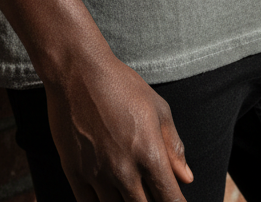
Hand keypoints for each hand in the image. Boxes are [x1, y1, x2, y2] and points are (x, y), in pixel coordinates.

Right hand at [45, 49, 193, 200]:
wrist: (78, 72)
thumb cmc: (121, 85)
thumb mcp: (157, 108)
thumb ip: (173, 146)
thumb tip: (186, 178)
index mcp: (149, 154)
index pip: (169, 199)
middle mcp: (124, 170)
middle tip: (150, 194)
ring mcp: (97, 174)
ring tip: (129, 193)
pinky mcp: (74, 172)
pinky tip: (107, 198)